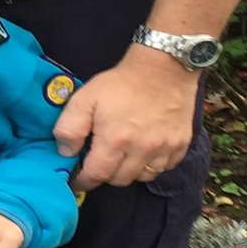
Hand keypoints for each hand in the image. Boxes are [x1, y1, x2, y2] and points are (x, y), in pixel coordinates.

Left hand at [52, 47, 199, 189]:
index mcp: (115, 139)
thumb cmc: (121, 82)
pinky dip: (151, 165)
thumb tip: (66, 152)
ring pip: (142, 177)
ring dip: (129, 171)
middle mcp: (141, 150)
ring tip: (122, 155)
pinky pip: (163, 168)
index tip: (78, 179)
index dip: (84, 180)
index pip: (97, 175)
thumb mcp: (86, 97)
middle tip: (100, 161)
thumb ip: (70, 127)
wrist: (163, 67)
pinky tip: (144, 150)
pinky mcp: (180, 146)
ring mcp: (164, 149)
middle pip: (119, 180)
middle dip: (106, 174)